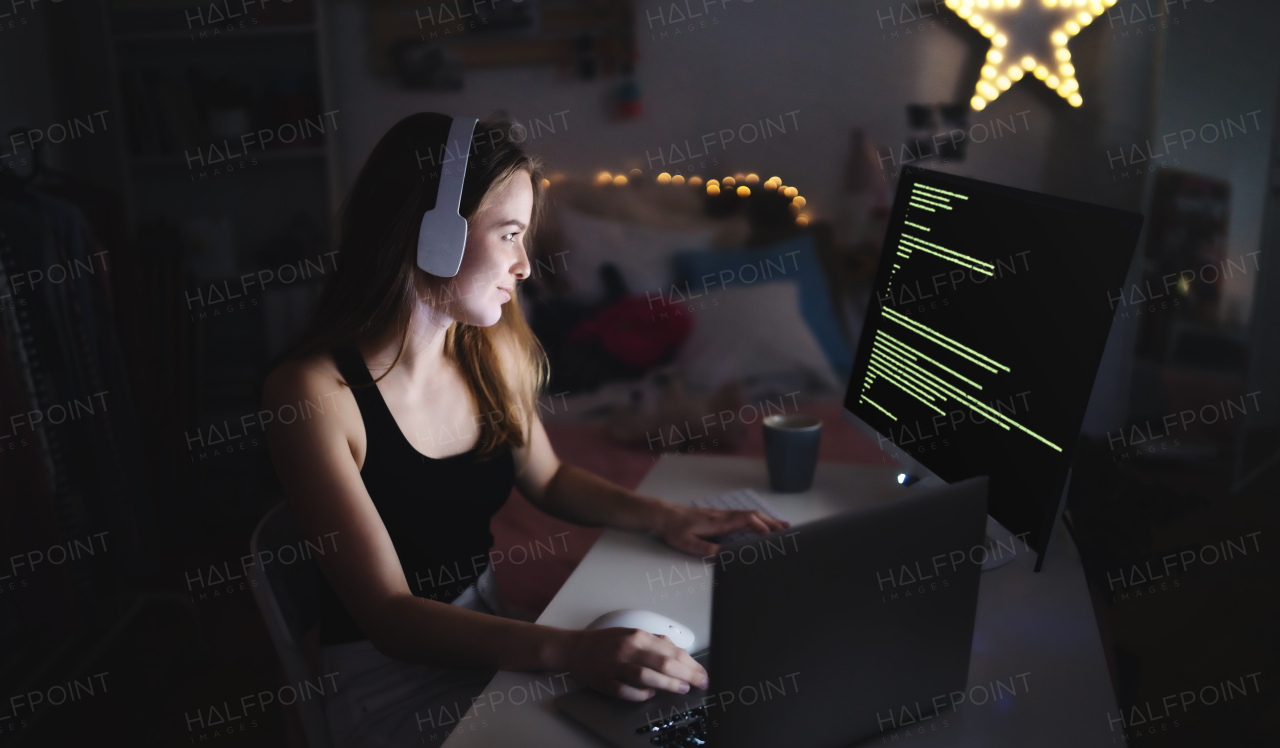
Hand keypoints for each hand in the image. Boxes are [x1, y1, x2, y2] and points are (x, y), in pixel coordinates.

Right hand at [564, 628, 708, 700]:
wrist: (574, 648)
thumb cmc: (605, 642)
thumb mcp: (631, 633)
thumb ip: (654, 642)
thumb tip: (678, 653)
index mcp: (637, 636)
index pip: (672, 650)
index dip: (690, 663)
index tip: (702, 673)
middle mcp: (628, 648)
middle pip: (664, 662)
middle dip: (686, 675)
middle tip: (699, 684)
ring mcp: (615, 665)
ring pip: (647, 676)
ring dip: (668, 684)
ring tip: (681, 689)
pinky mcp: (605, 681)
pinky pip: (626, 690)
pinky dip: (640, 694)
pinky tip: (649, 696)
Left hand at [656, 504, 789, 556]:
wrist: (663, 514)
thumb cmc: (674, 529)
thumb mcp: (686, 542)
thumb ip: (704, 548)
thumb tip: (723, 555)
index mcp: (718, 522)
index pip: (746, 519)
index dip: (761, 526)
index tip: (772, 536)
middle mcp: (723, 516)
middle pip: (753, 515)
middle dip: (771, 522)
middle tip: (789, 531)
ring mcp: (722, 515)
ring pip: (750, 514)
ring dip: (767, 519)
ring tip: (784, 526)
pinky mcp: (719, 517)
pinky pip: (743, 516)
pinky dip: (758, 519)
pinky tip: (762, 523)